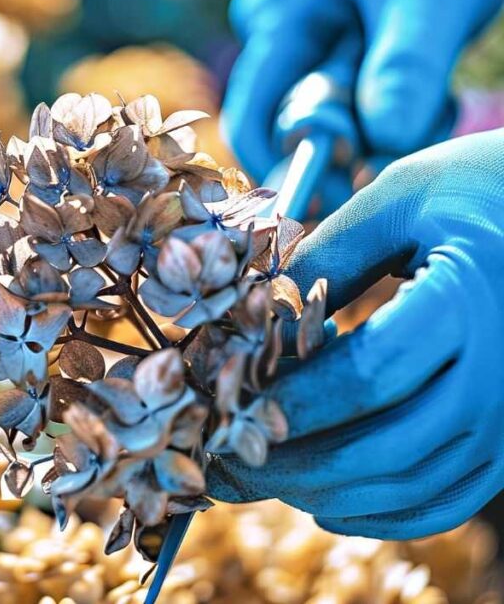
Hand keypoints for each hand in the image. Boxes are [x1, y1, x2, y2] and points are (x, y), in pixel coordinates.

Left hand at [206, 130, 503, 538]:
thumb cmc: (476, 190)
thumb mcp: (400, 199)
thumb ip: (326, 254)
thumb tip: (252, 314)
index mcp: (467, 303)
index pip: (367, 376)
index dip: (291, 403)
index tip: (228, 411)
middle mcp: (501, 374)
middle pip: (385, 448)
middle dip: (294, 462)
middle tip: (226, 459)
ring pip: (413, 486)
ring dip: (327, 493)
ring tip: (261, 477)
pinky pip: (446, 499)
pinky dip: (381, 513)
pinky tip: (325, 501)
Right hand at [223, 0, 503, 183]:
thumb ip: (402, 72)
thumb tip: (378, 152)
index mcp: (278, 15)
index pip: (250, 119)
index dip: (282, 170)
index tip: (337, 202)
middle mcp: (277, 21)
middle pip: (294, 113)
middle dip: (349, 138)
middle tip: (407, 139)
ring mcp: (306, 20)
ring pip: (330, 99)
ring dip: (380, 114)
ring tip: (432, 92)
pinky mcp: (338, 21)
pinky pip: (353, 80)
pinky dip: (391, 92)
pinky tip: (426, 68)